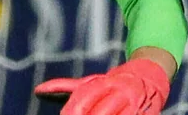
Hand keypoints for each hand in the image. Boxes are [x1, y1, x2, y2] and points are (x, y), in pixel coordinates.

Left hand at [34, 59, 169, 114]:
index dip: (72, 110)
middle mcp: (118, 91)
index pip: (84, 97)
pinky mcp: (144, 113)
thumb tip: (38, 91)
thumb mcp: (90, 81)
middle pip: (101, 110)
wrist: (149, 76)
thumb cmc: (112, 82)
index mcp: (103, 82)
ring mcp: (133, 103)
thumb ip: (64, 87)